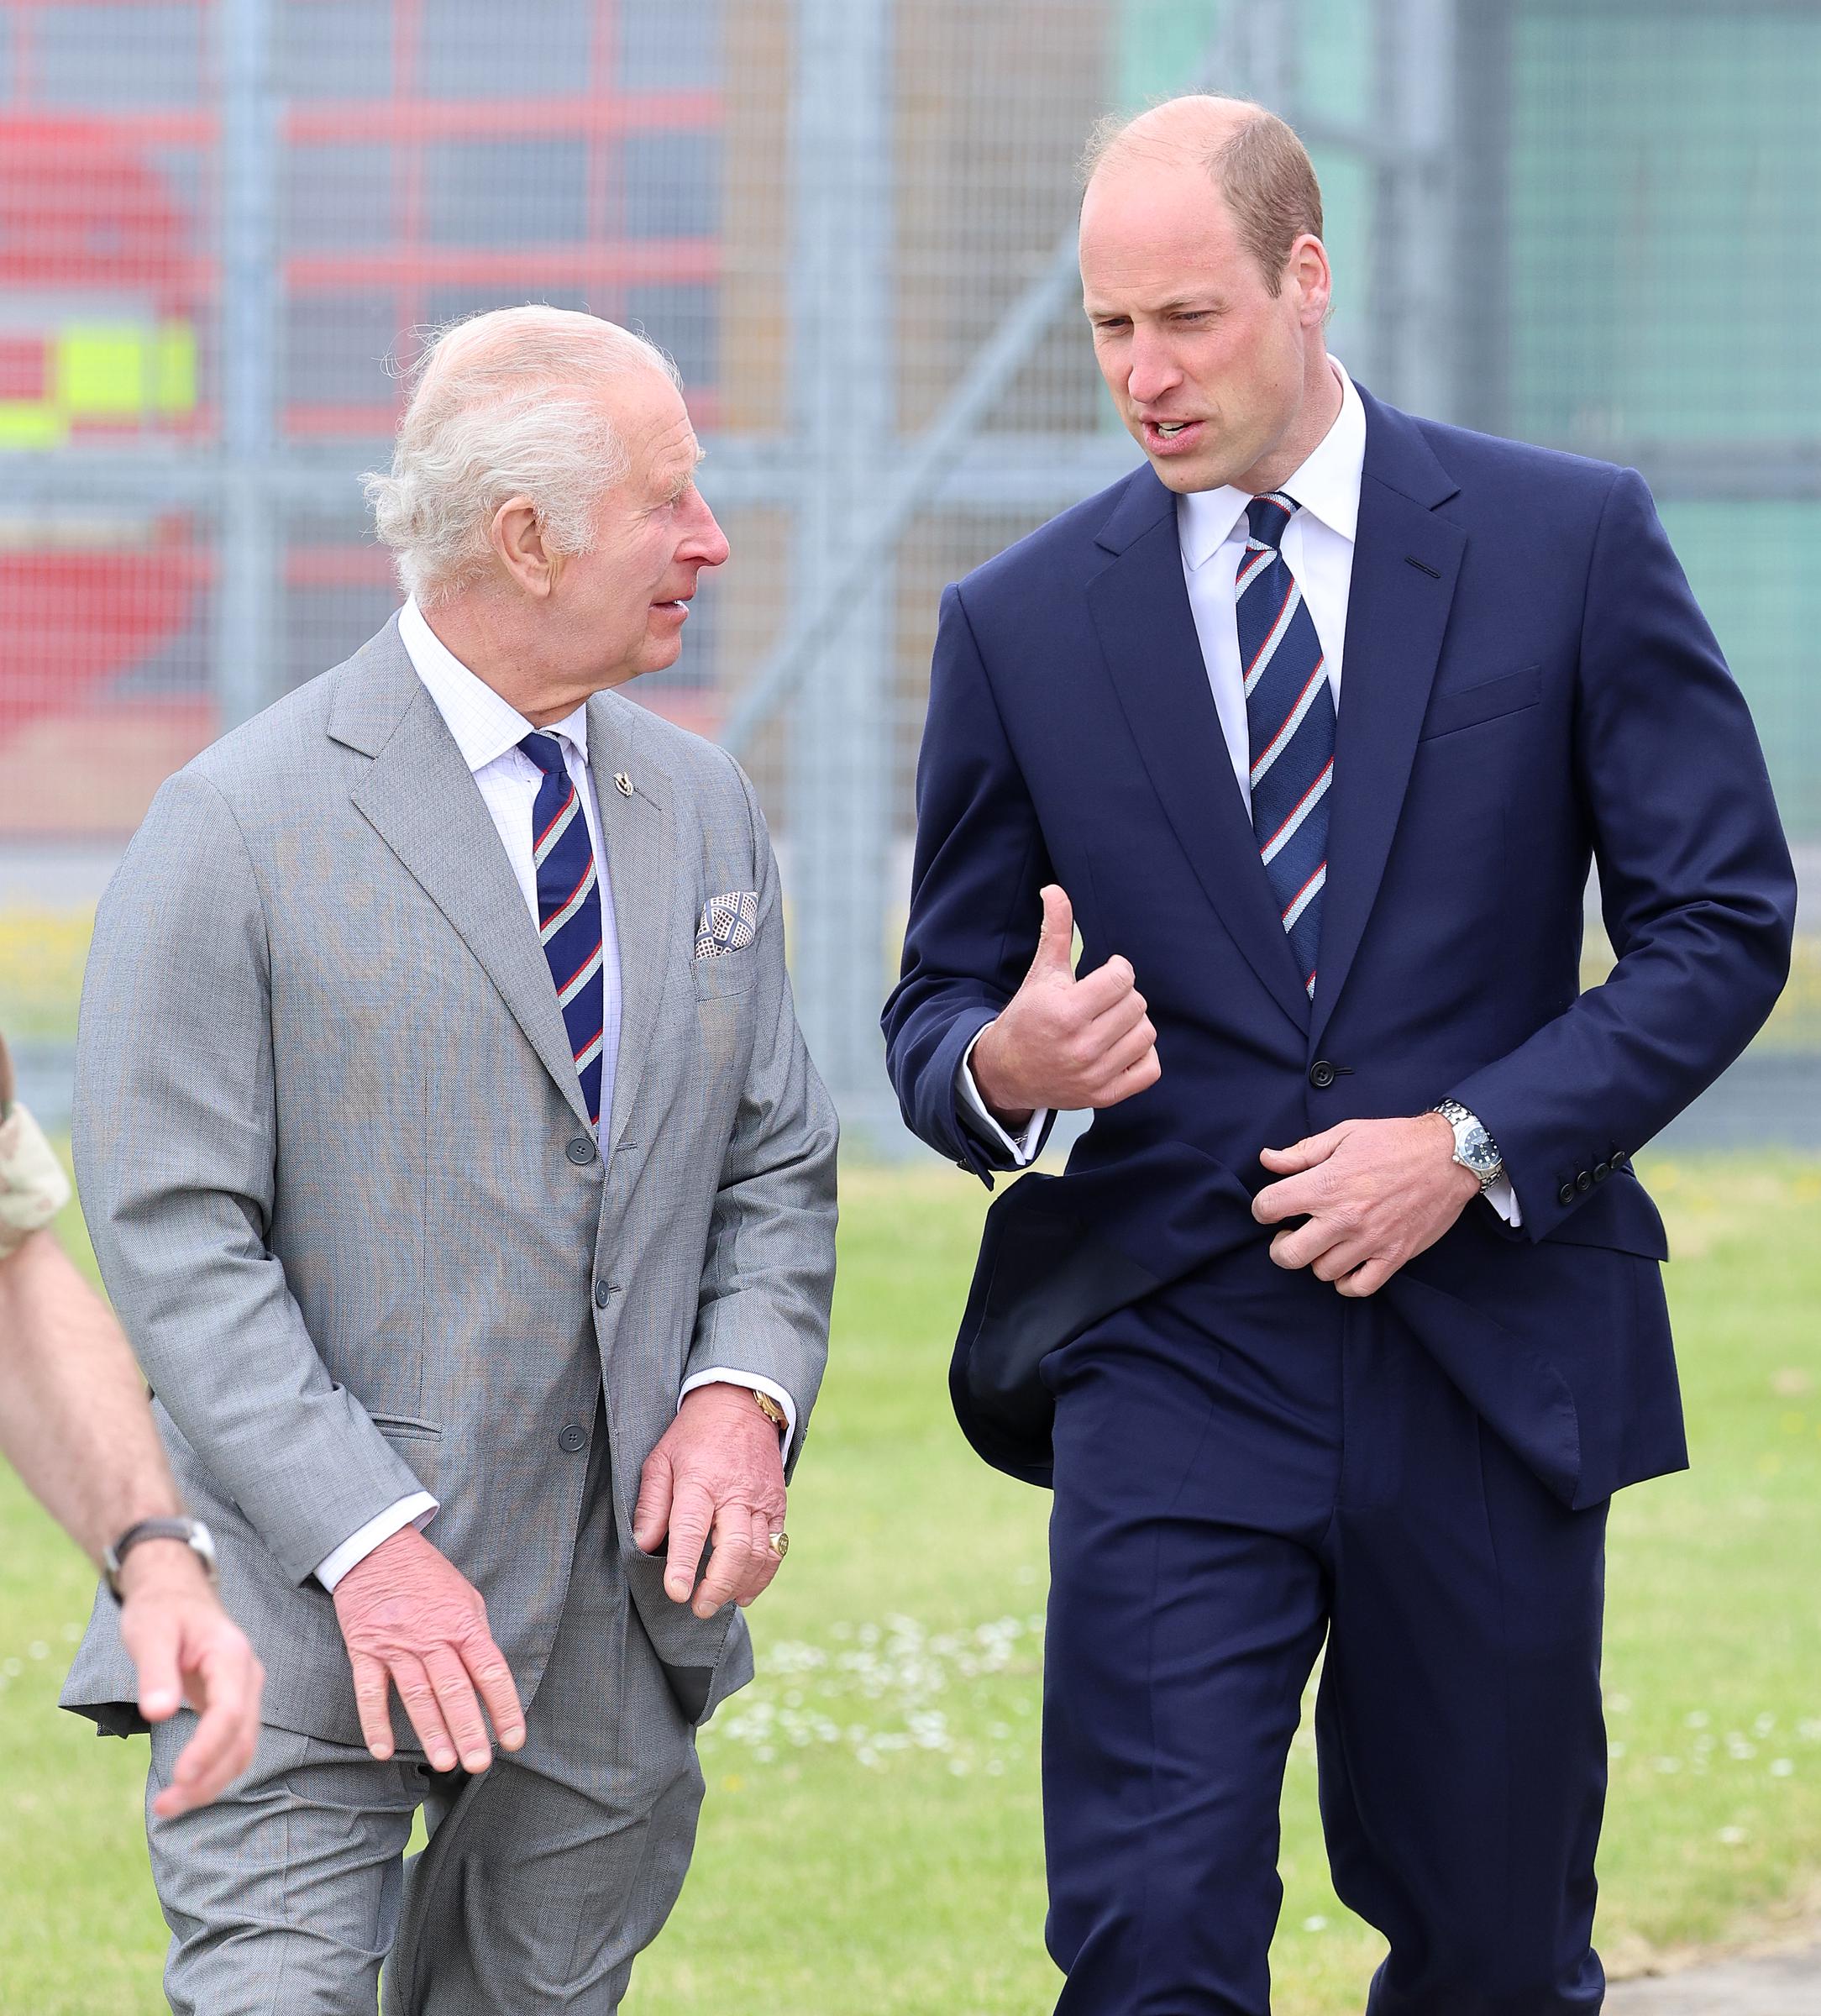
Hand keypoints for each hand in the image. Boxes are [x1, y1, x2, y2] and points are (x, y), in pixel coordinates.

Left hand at [117, 1541, 264, 1817]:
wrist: (175, 1595)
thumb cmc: (161, 1611)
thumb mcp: (150, 1633)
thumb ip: (155, 1672)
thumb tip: (158, 1713)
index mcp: (231, 1655)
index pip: (229, 1711)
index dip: (207, 1748)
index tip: (178, 1777)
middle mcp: (247, 1677)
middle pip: (241, 1739)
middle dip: (207, 1778)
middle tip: (164, 1807)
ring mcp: (244, 1692)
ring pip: (241, 1748)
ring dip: (210, 1782)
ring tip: (168, 1806)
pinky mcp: (232, 1705)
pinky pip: (232, 1745)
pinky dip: (212, 1772)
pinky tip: (185, 1787)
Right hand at [332, 1525, 524, 1773]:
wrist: (377, 1548)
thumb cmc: (426, 1575)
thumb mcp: (465, 1595)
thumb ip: (476, 1634)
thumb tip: (488, 1673)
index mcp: (462, 1624)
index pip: (491, 1671)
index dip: (505, 1707)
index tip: (515, 1738)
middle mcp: (432, 1637)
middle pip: (454, 1690)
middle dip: (469, 1730)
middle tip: (479, 1763)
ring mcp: (397, 1645)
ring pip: (417, 1696)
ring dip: (432, 1732)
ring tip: (446, 1763)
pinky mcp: (365, 1650)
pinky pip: (370, 1692)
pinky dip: (376, 1724)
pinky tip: (383, 1751)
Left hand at [632, 1385, 787, 1618]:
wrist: (741, 1404)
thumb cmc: (693, 1436)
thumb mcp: (660, 1458)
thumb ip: (652, 1503)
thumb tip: (643, 1544)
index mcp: (700, 1480)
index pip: (691, 1528)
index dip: (683, 1564)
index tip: (677, 1593)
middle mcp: (735, 1492)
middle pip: (733, 1548)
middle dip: (717, 1585)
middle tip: (699, 1608)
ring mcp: (761, 1500)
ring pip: (758, 1552)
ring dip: (740, 1585)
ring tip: (718, 1602)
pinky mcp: (777, 1505)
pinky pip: (776, 1546)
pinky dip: (763, 1574)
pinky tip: (745, 1592)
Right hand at [969, 886, 1159, 1124]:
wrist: (1007, 1072)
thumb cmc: (1028, 1017)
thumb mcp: (1041, 974)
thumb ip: (1054, 930)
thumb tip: (1054, 889)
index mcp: (1065, 1012)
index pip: (1122, 978)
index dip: (1117, 971)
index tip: (1105, 974)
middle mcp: (1081, 1046)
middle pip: (1136, 1004)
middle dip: (1123, 997)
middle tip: (1103, 1001)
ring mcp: (1094, 1075)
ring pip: (1146, 1034)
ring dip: (1133, 1024)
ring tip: (1111, 1022)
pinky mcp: (1104, 1096)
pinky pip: (1150, 1069)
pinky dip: (1142, 1056)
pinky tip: (1121, 1046)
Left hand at [1252, 1114, 1481, 1297]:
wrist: (1450, 1155)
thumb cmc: (1395, 1141)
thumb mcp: (1344, 1134)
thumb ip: (1302, 1152)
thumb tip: (1267, 1160)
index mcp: (1327, 1184)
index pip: (1269, 1207)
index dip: (1262, 1207)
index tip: (1271, 1207)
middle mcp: (1344, 1217)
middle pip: (1289, 1255)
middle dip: (1280, 1246)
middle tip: (1289, 1234)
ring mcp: (1370, 1241)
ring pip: (1322, 1272)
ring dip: (1315, 1260)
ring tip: (1323, 1242)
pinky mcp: (1395, 1256)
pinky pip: (1359, 1286)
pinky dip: (1346, 1281)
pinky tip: (1346, 1263)